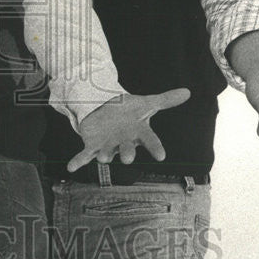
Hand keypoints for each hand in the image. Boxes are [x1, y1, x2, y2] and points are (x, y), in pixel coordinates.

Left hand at [67, 88, 190, 171]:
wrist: (109, 112)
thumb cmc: (130, 111)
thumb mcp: (146, 103)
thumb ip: (166, 100)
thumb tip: (188, 91)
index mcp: (138, 133)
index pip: (150, 140)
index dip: (155, 148)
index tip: (162, 155)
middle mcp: (124, 142)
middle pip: (127, 149)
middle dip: (126, 153)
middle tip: (127, 159)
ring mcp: (107, 145)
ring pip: (106, 153)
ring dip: (104, 156)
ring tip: (102, 158)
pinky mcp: (92, 146)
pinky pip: (84, 155)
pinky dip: (77, 161)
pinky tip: (70, 167)